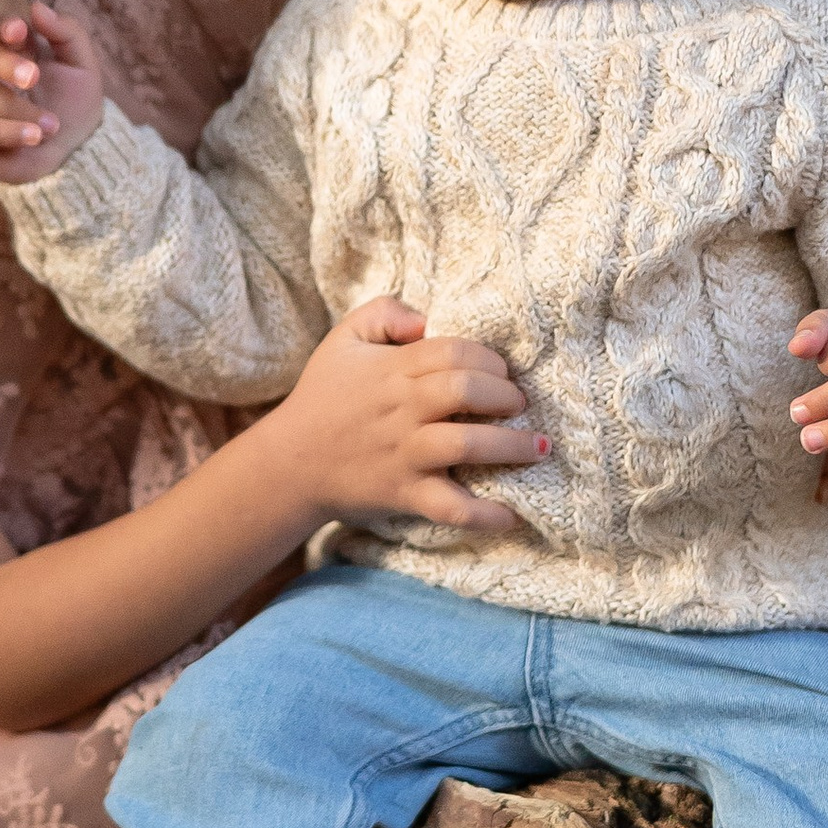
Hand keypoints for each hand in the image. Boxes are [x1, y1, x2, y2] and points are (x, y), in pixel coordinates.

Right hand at [0, 0, 105, 184]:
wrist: (77, 151)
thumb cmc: (75, 104)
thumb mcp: (83, 66)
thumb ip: (67, 33)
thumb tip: (36, 6)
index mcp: (14, 49)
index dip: (3, 25)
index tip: (19, 32)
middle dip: (1, 61)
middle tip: (33, 78)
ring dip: (16, 109)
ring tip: (51, 125)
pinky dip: (1, 131)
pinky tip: (31, 137)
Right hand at [260, 296, 543, 532]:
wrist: (289, 462)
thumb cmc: (322, 397)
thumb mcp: (342, 339)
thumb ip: (384, 313)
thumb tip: (427, 320)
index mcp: (392, 370)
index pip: (454, 352)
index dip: (489, 358)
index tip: (503, 371)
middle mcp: (402, 410)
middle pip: (466, 391)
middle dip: (506, 395)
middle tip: (520, 404)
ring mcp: (405, 454)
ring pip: (467, 445)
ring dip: (512, 446)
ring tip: (539, 447)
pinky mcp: (405, 494)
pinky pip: (451, 507)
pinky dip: (485, 514)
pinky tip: (513, 513)